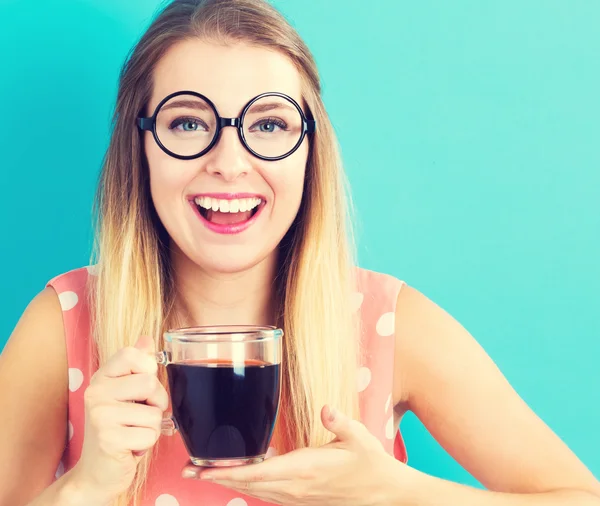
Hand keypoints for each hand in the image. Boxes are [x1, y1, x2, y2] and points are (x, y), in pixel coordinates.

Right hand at [71, 336, 168, 501]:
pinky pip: (150, 435)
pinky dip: (146, 444)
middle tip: (141, 415)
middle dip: (156, 403)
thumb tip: (147, 338)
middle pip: (149, 383)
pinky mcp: (109, 439)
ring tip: (133, 432)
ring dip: (152, 428)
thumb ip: (136, 365)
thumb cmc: (116, 428)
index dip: (148, 369)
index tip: (141, 387)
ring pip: (154, 413)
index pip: (133, 354)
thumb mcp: (124, 393)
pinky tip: (129, 447)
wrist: (97, 471)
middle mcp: (96, 392)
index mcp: (102, 377)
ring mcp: (100, 415)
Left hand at [182, 405, 408, 504]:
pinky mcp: (301, 499)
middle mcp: (295, 487)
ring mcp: (297, 497)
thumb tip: (325, 409)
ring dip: (229, 482)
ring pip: (255, 491)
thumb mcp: (360, 438)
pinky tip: (242, 476)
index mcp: (305, 469)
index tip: (201, 470)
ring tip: (205, 472)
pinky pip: (267, 494)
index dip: (226, 472)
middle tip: (188, 470)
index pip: (257, 473)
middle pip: (247, 484)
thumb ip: (340, 423)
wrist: (385, 495)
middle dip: (216, 477)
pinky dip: (249, 485)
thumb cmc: (371, 464)